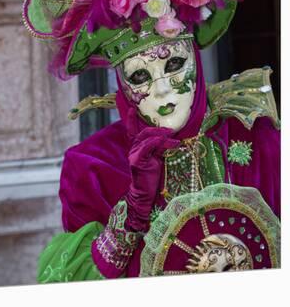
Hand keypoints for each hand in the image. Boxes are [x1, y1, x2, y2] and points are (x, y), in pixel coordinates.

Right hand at [124, 108, 178, 230]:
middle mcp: (133, 150)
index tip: (132, 108)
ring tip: (174, 136)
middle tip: (172, 129)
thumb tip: (172, 140)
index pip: (132, 131)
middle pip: (144, 132)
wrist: (144, 198)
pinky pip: (150, 146)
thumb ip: (160, 149)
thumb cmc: (151, 181)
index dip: (132, 120)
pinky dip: (163, 143)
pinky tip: (174, 143)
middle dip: (158, 129)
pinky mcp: (138, 161)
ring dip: (163, 135)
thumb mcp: (157, 161)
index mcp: (136, 150)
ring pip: (148, 138)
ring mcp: (134, 155)